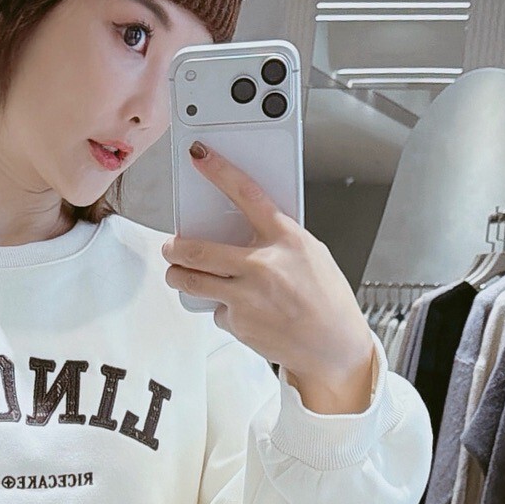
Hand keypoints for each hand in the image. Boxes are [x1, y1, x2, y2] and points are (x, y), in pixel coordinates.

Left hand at [163, 141, 375, 413]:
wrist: (334, 347)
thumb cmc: (326, 298)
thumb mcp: (311, 254)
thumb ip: (277, 238)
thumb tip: (241, 227)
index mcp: (285, 239)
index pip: (246, 194)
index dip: (219, 171)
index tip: (199, 156)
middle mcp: (263, 265)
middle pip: (197, 249)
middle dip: (175, 248)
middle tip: (170, 247)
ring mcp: (246, 297)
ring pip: (192, 282)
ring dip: (179, 276)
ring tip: (180, 273)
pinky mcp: (238, 324)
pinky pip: (217, 310)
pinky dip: (224, 309)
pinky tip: (246, 313)